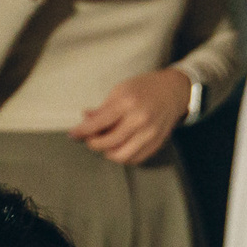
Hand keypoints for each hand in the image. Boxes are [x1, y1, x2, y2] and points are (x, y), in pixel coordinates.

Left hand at [74, 69, 191, 162]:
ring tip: (105, 143)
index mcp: (128, 102)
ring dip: (108, 153)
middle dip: (93, 143)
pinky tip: (119, 147)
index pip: (98, 123)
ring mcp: (150, 134)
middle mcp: (140, 120)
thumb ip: (102, 108)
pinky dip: (123, 156)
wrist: (174, 91)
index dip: (82, 131)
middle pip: (108, 143)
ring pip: (121, 156)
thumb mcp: (120, 90)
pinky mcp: (156, 143)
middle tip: (89, 138)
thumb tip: (85, 120)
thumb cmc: (145, 88)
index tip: (72, 135)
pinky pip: (135, 159)